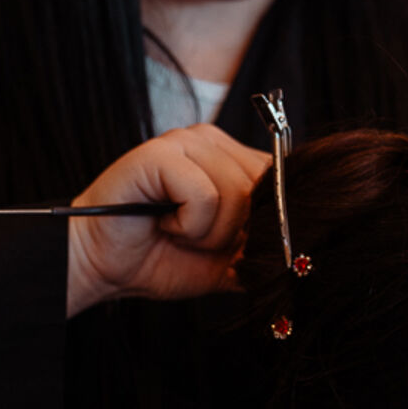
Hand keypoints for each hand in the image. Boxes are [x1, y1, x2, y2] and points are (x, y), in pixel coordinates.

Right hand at [66, 125, 271, 315]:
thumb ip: (262, 248)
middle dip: (237, 231)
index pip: (282, 179)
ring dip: (209, 234)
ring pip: (237, 194)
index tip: (236, 247)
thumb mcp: (226, 259)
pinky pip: (205, 197)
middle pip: (265, 188)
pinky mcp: (160, 153)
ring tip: (176, 232)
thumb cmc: (159, 258)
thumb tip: (305, 251)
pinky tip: (163, 224)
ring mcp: (184, 141)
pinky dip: (188, 226)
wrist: (103, 268)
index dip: (269, 221)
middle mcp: (211, 140)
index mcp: (230, 157)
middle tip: (197, 240)